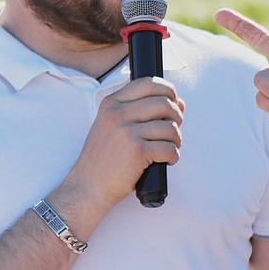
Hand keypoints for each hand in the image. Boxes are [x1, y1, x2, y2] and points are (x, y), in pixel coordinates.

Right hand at [53, 77, 182, 231]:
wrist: (88, 186)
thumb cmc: (104, 159)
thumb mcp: (113, 126)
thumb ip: (141, 111)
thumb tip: (180, 103)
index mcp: (111, 103)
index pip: (148, 83)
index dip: (168, 91)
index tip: (173, 103)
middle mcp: (118, 113)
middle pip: (164, 103)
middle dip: (177, 117)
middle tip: (172, 132)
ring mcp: (126, 131)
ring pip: (170, 127)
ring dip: (176, 140)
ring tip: (168, 148)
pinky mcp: (137, 151)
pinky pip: (169, 148)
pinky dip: (173, 156)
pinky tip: (166, 161)